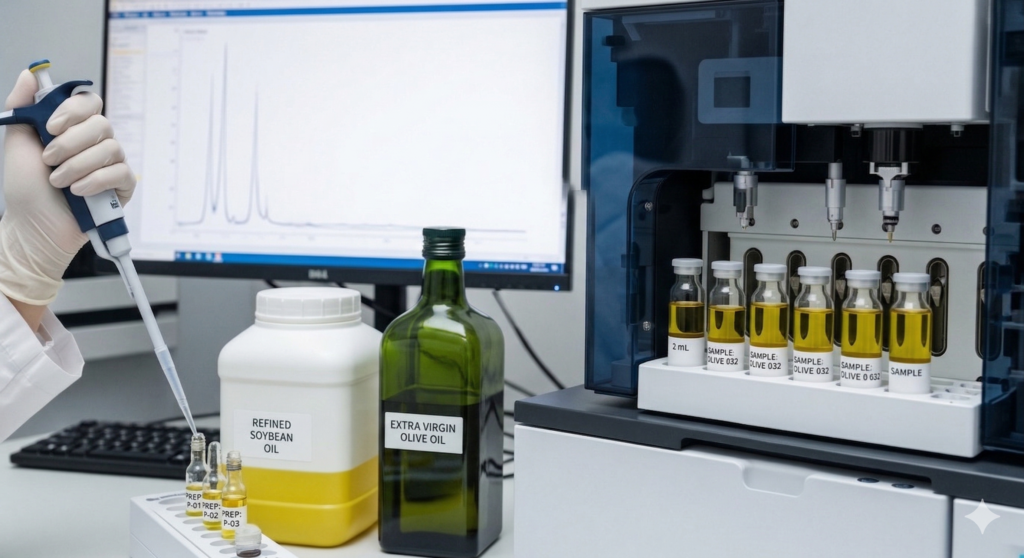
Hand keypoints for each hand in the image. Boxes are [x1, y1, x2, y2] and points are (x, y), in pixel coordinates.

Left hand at [0, 69, 135, 307]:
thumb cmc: (25, 189)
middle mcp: (95, 143)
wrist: (33, 227)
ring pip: (110, 148)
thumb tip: (30, 74)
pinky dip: (96, 181)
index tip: (51, 126)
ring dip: (78, 165)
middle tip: (49, 161)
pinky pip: (121, 173)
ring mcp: (111, 165)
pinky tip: (78, 191)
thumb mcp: (17, 142)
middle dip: (70, 143)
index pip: (88, 102)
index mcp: (72, 129)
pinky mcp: (122, 187)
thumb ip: (22, 106)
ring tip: (58, 182)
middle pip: (101, 124)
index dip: (72, 110)